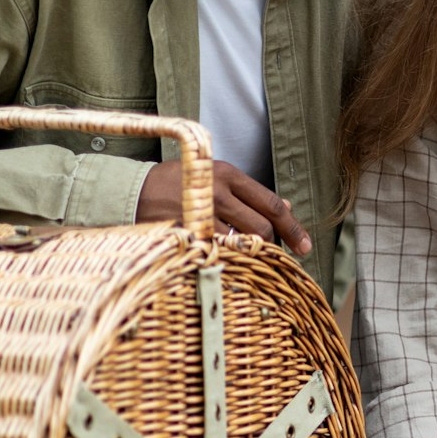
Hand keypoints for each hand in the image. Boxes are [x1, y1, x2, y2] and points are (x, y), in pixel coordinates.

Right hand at [138, 159, 311, 253]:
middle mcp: (216, 192)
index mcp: (228, 175)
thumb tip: (288, 206)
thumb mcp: (216, 177)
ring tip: (250, 259)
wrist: (130, 190)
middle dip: (273, 245)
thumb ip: (249, 193)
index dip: (293, 228)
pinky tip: (226, 261)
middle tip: (275, 256)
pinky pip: (214, 251)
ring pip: (239, 242)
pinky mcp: (182, 231)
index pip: (272, 205)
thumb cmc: (178, 183)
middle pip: (260, 227)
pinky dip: (226, 259)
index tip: (305, 246)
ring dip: (250, 254)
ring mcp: (197, 213)